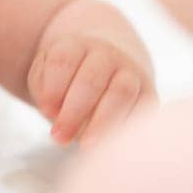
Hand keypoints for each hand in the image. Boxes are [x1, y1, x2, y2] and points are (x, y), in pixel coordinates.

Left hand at [28, 31, 155, 148]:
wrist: (110, 59)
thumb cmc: (68, 76)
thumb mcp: (46, 74)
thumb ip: (43, 88)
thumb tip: (53, 111)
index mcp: (75, 46)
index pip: (64, 61)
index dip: (53, 87)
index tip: (46, 110)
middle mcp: (106, 54)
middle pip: (91, 79)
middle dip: (73, 112)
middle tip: (59, 137)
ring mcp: (131, 72)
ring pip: (121, 93)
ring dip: (103, 122)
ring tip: (86, 146)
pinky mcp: (148, 93)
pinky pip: (144, 108)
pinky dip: (128, 127)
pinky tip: (112, 145)